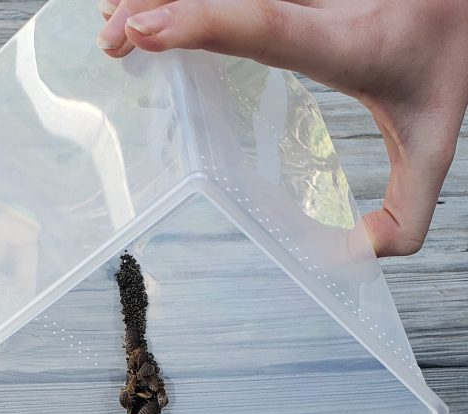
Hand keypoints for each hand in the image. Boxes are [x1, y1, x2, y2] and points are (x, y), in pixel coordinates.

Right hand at [97, 0, 467, 256]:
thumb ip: (408, 213)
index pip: (268, 25)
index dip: (204, 23)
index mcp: (351, 43)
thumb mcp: (435, 142)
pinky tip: (148, 7)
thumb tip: (356, 254)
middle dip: (160, 5)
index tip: (148, 29)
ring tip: (115, 26)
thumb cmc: (445, 58)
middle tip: (113, 38)